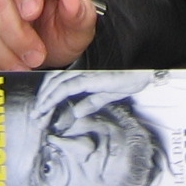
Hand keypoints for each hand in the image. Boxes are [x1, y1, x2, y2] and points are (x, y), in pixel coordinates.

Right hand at [0, 0, 96, 70]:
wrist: (46, 44)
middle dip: (14, 32)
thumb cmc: (61, 26)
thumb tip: (71, 1)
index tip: (34, 13)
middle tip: (35, 55)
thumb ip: (80, 13)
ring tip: (23, 65)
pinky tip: (5, 66)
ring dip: (1, 49)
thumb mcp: (80, 23)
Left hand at [32, 69, 152, 116]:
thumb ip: (93, 102)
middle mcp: (85, 69)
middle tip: (36, 115)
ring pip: (57, 83)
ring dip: (45, 99)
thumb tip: (78, 112)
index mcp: (87, 72)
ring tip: (38, 113)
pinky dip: (54, 96)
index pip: (60, 80)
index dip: (47, 93)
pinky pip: (68, 86)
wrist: (148, 71)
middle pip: (54, 80)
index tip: (40, 110)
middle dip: (43, 98)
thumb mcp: (110, 94)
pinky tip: (47, 106)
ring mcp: (87, 72)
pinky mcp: (92, 77)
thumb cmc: (134, 77)